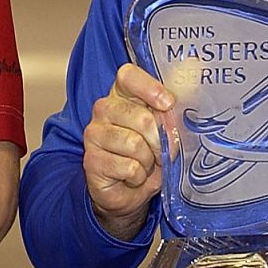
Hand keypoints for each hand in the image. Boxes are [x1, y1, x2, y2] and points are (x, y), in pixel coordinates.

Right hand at [82, 64, 175, 239]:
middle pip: (141, 117)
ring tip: (144, 165)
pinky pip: (129, 167)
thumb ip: (168, 116)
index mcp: (121, 95)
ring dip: (148, 161)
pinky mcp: (91, 160)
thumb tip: (176, 109)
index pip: (128, 76)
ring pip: (135, 144)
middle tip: (160, 152)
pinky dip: (138, 177)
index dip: (150, 88)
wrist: (127, 192)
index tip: (168, 104)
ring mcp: (94, 134)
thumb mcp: (162, 133)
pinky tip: (132, 177)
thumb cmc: (146, 157)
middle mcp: (104, 109)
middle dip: (160, 141)